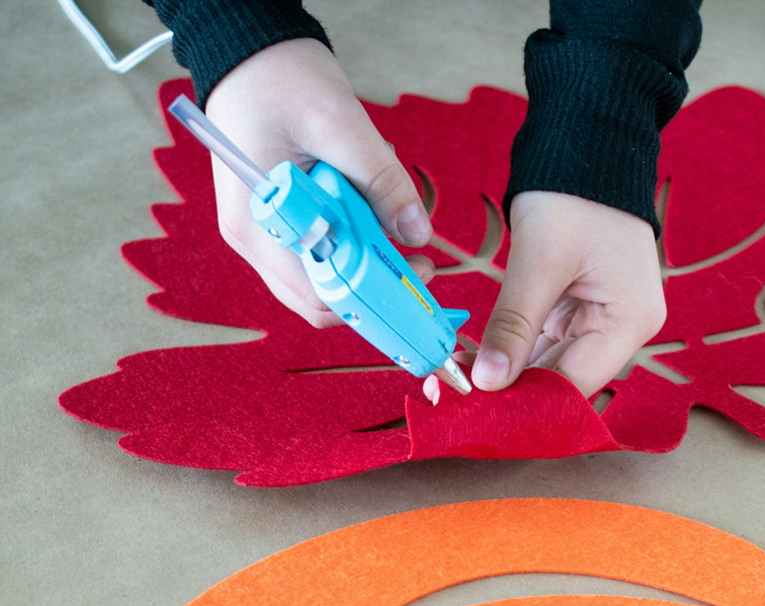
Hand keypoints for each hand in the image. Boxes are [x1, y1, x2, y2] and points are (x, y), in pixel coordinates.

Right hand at [203, 40, 433, 327]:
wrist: (253, 55)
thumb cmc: (284, 82)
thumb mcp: (341, 125)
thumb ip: (382, 180)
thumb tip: (418, 233)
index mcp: (257, 225)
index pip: (317, 296)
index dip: (373, 297)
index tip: (417, 274)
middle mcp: (254, 240)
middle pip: (320, 297)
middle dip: (374, 287)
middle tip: (417, 261)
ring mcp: (263, 233)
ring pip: (323, 278)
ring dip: (365, 262)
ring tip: (393, 227)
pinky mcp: (277, 222)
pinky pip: (320, 253)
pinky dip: (352, 243)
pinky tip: (370, 212)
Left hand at [452, 191, 667, 396]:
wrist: (586, 142)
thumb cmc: (572, 194)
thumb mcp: (540, 260)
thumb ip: (514, 323)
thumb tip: (488, 382)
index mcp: (631, 321)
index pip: (577, 384)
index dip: (528, 403)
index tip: (478, 413)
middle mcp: (626, 327)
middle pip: (567, 378)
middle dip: (514, 391)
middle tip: (458, 400)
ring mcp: (605, 317)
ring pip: (554, 363)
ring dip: (511, 372)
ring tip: (460, 383)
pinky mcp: (584, 305)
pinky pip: (548, 340)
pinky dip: (515, 349)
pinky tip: (479, 359)